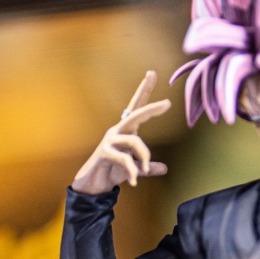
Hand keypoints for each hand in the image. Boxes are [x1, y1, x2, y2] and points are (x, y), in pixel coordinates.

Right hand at [70, 72, 173, 193]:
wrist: (93, 185)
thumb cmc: (112, 172)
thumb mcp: (134, 170)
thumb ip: (147, 167)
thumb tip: (164, 168)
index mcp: (126, 131)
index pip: (136, 108)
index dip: (144, 91)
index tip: (152, 73)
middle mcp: (117, 131)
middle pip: (135, 115)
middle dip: (150, 108)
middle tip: (167, 103)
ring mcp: (110, 141)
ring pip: (135, 142)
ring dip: (144, 157)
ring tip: (143, 170)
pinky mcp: (105, 152)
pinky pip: (125, 159)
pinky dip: (133, 172)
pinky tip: (133, 181)